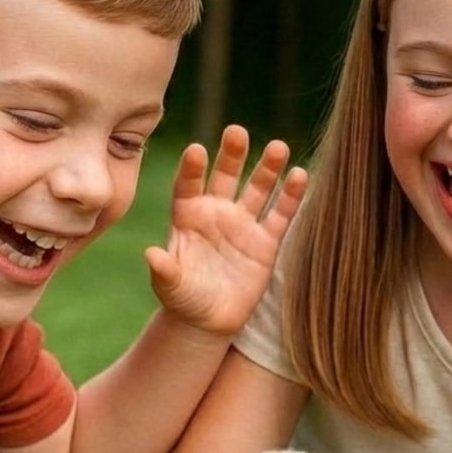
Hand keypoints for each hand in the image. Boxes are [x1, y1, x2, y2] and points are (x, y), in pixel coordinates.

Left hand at [146, 125, 307, 335]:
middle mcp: (215, 213)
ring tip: (278, 147)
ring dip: (267, 168)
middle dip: (231, 155)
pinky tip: (300, 175)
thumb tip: (152, 255)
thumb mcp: (169, 286)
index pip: (188, 186)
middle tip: (237, 132)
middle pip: (224, 176)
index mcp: (187, 216)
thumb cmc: (183, 299)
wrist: (209, 320)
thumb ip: (164, 270)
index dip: (192, 169)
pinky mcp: (266, 241)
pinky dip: (290, 196)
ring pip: (256, 189)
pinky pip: (280, 214)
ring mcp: (243, 224)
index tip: (197, 151)